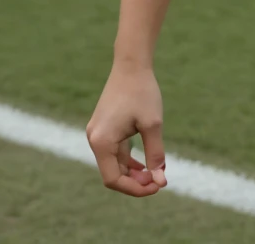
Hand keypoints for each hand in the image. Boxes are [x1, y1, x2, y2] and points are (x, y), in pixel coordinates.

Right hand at [87, 63, 166, 197]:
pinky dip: (128, 160)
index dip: (134, 188)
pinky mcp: (103, 128)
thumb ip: (155, 152)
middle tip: (158, 181)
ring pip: (113, 163)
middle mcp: (94, 140)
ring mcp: (97, 134)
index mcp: (101, 142)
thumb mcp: (153, 124)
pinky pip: (114, 152)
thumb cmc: (143, 92)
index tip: (157, 186)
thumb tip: (160, 180)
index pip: (113, 179)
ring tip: (154, 175)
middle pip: (111, 173)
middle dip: (134, 181)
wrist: (131, 65)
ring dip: (132, 172)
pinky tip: (144, 164)